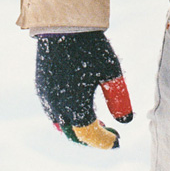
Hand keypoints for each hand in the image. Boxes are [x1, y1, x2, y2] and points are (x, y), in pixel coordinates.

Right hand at [35, 31, 132, 148]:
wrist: (64, 28)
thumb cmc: (92, 50)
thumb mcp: (111, 74)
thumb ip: (119, 99)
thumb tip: (127, 121)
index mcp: (75, 108)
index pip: (90, 135)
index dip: (104, 142)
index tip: (118, 141)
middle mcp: (56, 108)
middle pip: (73, 135)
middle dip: (92, 138)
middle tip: (111, 135)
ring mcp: (46, 99)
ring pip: (61, 125)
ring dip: (79, 129)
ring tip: (100, 124)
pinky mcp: (42, 89)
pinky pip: (54, 112)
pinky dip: (68, 117)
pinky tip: (82, 109)